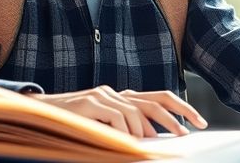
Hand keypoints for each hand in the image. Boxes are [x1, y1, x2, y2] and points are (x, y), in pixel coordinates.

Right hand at [30, 85, 207, 137]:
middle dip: (177, 117)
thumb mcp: (105, 128)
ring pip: (136, 113)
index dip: (182, 108)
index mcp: (123, 98)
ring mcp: (103, 96)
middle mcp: (116, 93)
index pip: (160, 98)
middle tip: (187, 134)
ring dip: (145, 133)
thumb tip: (151, 142)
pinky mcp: (90, 102)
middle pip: (156, 101)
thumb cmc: (74, 127)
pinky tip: (126, 143)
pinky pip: (116, 118)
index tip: (199, 123)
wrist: (40, 115)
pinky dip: (124, 132)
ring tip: (147, 146)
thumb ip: (125, 129)